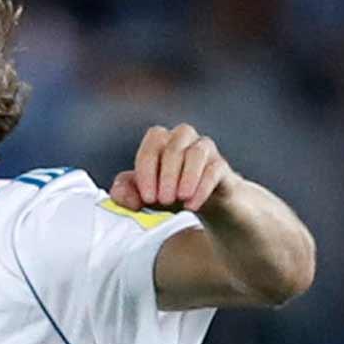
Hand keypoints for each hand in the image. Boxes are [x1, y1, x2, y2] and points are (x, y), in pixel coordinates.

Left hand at [108, 123, 230, 213]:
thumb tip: (121, 196)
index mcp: (163, 140)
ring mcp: (206, 150)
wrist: (207, 204)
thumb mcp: (145, 195)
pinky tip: (192, 205)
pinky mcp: (222, 167)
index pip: (153, 143)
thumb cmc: (171, 193)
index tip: (147, 197)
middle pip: (174, 146)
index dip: (147, 170)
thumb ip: (126, 193)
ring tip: (179, 199)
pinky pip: (214, 170)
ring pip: (197, 152)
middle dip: (166, 175)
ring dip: (186, 176)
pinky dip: (202, 187)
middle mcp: (185, 139)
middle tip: (163, 201)